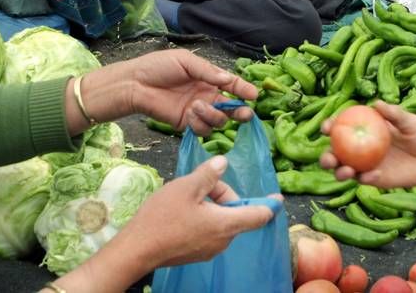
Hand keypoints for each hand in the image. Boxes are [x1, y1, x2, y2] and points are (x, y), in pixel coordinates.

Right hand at [56, 156, 280, 289]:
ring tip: (185, 197)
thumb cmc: (163, 217)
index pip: (259, 215)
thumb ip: (209, 174)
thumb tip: (224, 162)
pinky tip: (180, 211)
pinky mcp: (197, 253)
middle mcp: (223, 240)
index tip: (278, 198)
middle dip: (221, 194)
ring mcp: (210, 249)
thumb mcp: (187, 187)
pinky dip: (202, 217)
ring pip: (220, 220)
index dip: (270, 205)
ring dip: (210, 205)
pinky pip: (208, 230)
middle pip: (235, 212)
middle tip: (198, 184)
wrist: (137, 249)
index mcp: (227, 224)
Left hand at [78, 49, 257, 134]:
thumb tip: (228, 81)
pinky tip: (190, 114)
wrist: (134, 84)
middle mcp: (206, 96)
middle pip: (230, 107)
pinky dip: (200, 123)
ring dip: (213, 115)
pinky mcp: (186, 124)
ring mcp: (197, 112)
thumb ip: (207, 72)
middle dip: (239, 111)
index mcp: (208, 78)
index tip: (253, 95)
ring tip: (197, 105)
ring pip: (218, 120)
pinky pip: (202, 129)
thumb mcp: (185, 61)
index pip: (231, 85)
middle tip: (244, 114)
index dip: (244, 90)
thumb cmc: (158, 66)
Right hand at [319, 101, 415, 189]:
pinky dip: (365, 178)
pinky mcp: (377, 179)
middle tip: (329, 157)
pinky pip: (364, 180)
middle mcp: (363, 147)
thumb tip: (376, 104)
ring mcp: (368, 164)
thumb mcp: (411, 122)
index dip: (330, 127)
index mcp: (367, 128)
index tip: (326, 128)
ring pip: (344, 169)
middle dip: (326, 156)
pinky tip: (375, 175)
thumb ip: (394, 114)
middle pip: (337, 152)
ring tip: (346, 171)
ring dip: (339, 172)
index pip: (343, 126)